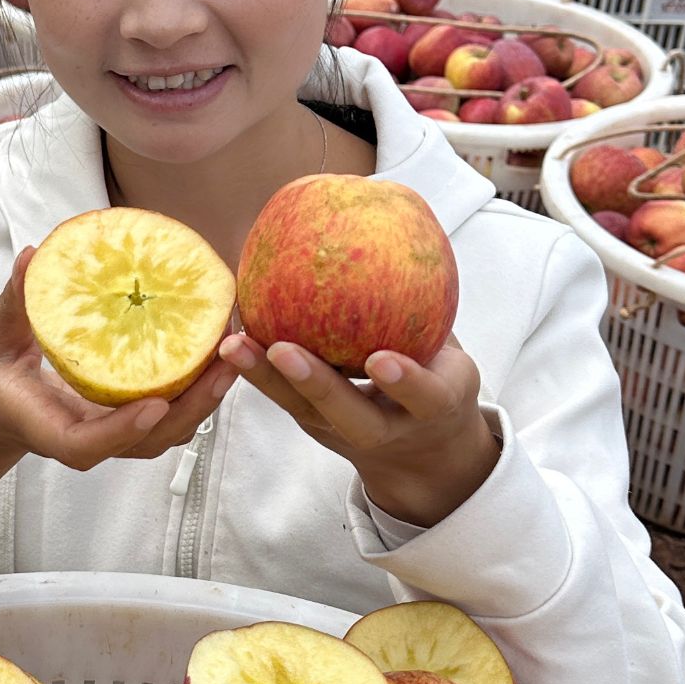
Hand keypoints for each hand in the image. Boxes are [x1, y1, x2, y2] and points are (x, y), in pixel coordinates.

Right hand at [0, 248, 235, 530]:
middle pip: (145, 441)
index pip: (84, 445)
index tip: (155, 404)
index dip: (121, 430)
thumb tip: (31, 256)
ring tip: (235, 351)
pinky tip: (217, 352)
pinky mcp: (119, 418)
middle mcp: (81, 435)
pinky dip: (195, 390)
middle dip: (191, 408)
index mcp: (41, 425)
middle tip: (226, 360)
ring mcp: (105, 430)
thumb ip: (13, 302)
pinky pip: (165, 414)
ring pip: (163, 432)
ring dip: (204, 399)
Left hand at [219, 331, 497, 529]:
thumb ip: (435, 315)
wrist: (422, 453)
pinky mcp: (312, 424)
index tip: (382, 359)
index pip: (425, 397)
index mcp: (434, 409)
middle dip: (315, 386)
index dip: (405, 381)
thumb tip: (412, 230)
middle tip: (282, 352)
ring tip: (233, 345)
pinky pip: (281, 397)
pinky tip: (230, 337)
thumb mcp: (453, 357)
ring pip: (302, 411)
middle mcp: (386, 429)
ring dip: (265, 379)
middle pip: (350, 417)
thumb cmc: (437, 382)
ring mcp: (342, 433)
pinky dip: (255, 370)